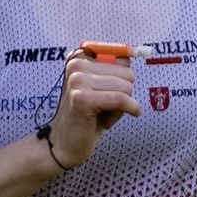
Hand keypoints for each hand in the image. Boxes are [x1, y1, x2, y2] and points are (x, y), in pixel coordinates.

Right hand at [46, 43, 139, 169]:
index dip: (124, 78)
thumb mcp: (101, 87)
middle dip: (124, 93)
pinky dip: (130, 108)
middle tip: (106, 106)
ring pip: (125, 87)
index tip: (118, 91)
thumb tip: (131, 54)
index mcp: (80, 57)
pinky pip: (121, 99)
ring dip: (122, 105)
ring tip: (104, 113)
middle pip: (127, 73)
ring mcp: (77, 80)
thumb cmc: (87, 115)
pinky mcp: (82, 98)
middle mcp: (76, 64)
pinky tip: (129, 114)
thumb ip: (114, 70)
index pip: (121, 57)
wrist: (64, 143)